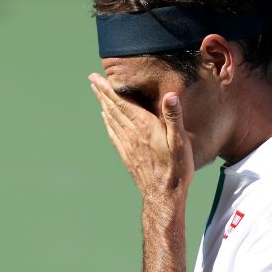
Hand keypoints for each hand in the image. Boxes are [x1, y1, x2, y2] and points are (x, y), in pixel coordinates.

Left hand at [89, 72, 193, 199]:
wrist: (164, 196)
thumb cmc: (176, 168)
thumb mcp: (180, 141)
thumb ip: (174, 117)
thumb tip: (171, 95)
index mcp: (143, 127)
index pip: (122, 102)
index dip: (109, 89)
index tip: (98, 76)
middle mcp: (131, 134)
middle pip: (113, 108)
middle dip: (102, 92)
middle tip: (92, 79)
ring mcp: (127, 145)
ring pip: (111, 119)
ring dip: (103, 104)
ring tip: (97, 93)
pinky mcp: (127, 155)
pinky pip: (113, 134)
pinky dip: (107, 122)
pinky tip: (105, 119)